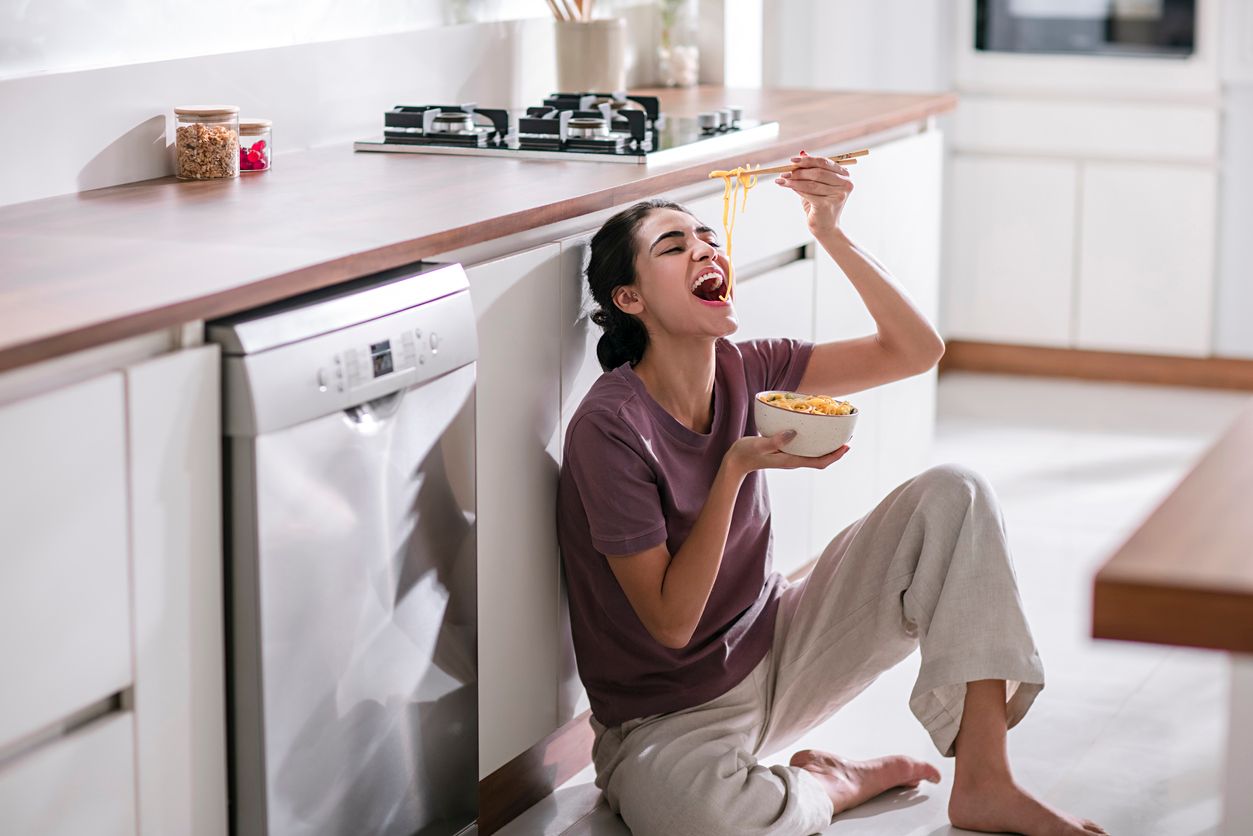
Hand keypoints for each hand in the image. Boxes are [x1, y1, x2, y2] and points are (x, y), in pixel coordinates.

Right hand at [725, 431, 849, 476]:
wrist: (735, 461)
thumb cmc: (746, 453)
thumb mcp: (760, 445)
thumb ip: (776, 440)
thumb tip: (793, 432)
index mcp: (791, 460)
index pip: (819, 462)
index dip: (835, 456)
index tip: (846, 446)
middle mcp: (793, 460)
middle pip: (820, 459)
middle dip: (835, 450)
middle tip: (846, 436)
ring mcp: (789, 457)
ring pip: (813, 454)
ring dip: (826, 446)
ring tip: (835, 432)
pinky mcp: (784, 451)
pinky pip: (804, 449)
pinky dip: (813, 441)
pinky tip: (813, 430)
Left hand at [775, 150, 852, 234]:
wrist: (825, 228)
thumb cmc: (820, 204)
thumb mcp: (816, 185)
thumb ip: (811, 169)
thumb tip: (802, 153)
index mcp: (845, 176)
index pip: (825, 163)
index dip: (808, 160)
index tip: (792, 160)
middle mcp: (845, 185)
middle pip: (818, 172)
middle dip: (799, 170)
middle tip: (784, 171)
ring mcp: (838, 195)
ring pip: (811, 183)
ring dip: (794, 180)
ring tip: (781, 179)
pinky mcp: (827, 205)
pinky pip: (808, 193)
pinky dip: (795, 188)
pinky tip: (786, 186)